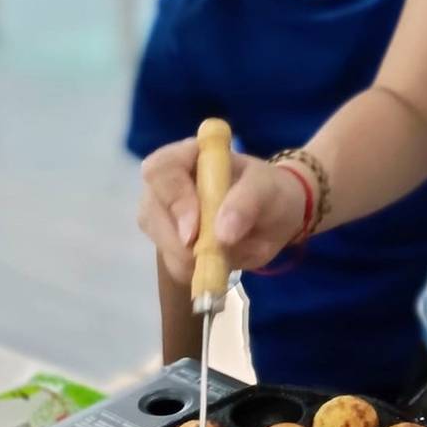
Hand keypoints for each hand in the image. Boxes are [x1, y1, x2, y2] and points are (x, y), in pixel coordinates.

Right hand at [138, 139, 307, 282]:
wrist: (274, 216)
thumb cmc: (270, 192)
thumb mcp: (268, 189)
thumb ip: (247, 202)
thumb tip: (221, 234)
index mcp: (189, 156)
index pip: (161, 171)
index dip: (173, 201)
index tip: (195, 232)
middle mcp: (167, 183)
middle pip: (151, 211)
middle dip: (181, 240)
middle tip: (216, 254)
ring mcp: (163, 214)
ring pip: (161, 243)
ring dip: (194, 258)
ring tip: (230, 251)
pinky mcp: (169, 242)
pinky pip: (174, 264)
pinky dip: (199, 270)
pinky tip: (220, 259)